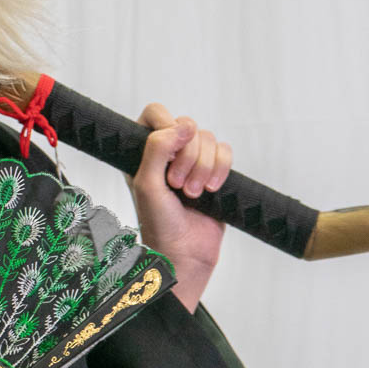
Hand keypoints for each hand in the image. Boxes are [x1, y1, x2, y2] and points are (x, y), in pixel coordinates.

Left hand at [128, 103, 232, 312]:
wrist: (184, 253)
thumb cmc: (159, 223)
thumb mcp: (148, 184)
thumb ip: (157, 148)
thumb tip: (183, 125)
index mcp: (143, 153)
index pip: (154, 114)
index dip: (166, 124)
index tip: (170, 148)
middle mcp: (167, 154)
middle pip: (187, 125)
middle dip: (187, 157)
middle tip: (177, 185)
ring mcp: (192, 163)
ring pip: (209, 139)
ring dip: (203, 167)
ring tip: (193, 194)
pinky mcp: (214, 173)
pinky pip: (225, 152)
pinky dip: (221, 169)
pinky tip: (212, 190)